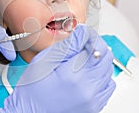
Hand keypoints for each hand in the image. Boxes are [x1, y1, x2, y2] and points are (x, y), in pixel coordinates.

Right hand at [0, 25, 115, 112]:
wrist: (30, 112)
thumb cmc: (32, 89)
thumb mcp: (44, 61)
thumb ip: (66, 46)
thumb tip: (82, 33)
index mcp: (73, 76)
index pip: (95, 46)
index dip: (90, 36)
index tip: (83, 35)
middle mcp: (87, 89)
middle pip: (106, 57)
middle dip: (95, 47)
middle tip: (82, 47)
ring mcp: (93, 100)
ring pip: (108, 70)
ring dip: (98, 62)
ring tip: (82, 63)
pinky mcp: (95, 107)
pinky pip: (107, 86)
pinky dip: (100, 77)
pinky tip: (86, 76)